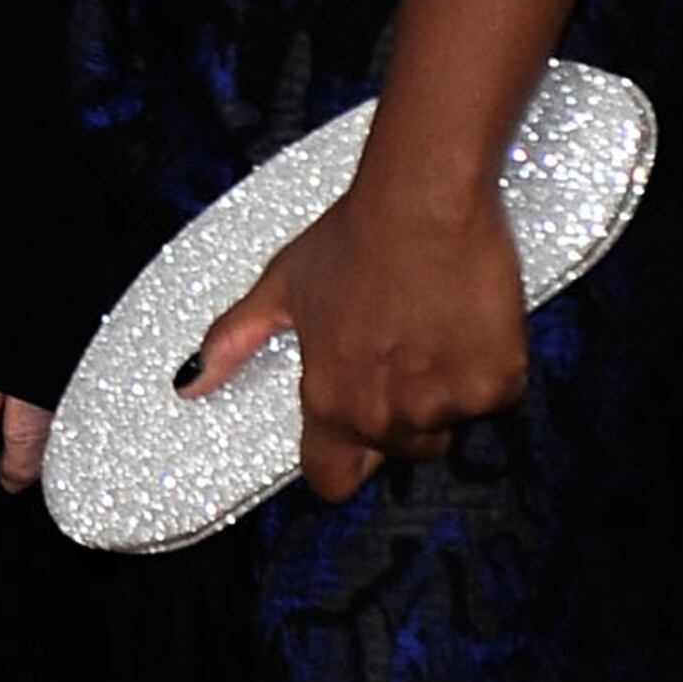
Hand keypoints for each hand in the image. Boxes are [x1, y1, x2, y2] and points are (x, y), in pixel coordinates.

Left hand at [190, 167, 527, 504]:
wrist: (424, 201)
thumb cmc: (352, 238)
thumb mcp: (282, 288)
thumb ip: (234, 342)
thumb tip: (186, 384)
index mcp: (329, 402)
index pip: (332, 479)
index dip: (342, 459)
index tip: (354, 435)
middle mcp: (385, 417)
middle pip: (400, 450)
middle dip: (403, 411)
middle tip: (402, 346)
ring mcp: (444, 405)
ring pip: (450, 422)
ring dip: (447, 389)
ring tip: (434, 327)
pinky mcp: (495, 385)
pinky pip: (496, 394)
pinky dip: (490, 364)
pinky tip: (470, 318)